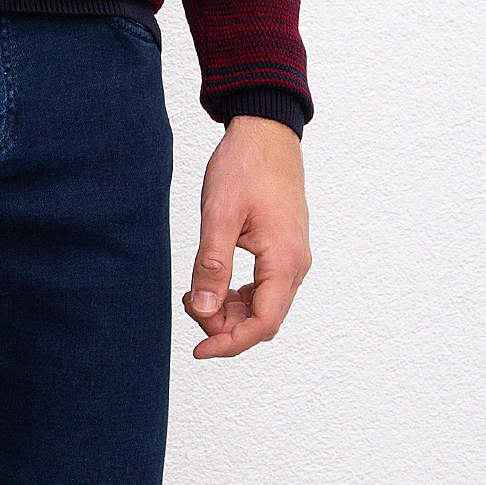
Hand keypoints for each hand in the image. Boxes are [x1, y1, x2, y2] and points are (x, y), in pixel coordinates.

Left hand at [184, 117, 310, 357]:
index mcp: (284, 260)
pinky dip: (238, 295)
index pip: (263, 323)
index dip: (230, 344)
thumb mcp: (220, 216)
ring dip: (230, 311)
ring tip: (195, 293)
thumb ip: (212, 265)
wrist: (267, 133)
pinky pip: (265, 288)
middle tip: (189, 305)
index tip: (198, 351)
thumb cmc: (245, 166)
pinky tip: (212, 283)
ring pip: (264, 305)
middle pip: (264, 319)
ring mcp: (293, 258)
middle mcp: (296, 265)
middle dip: (225, 326)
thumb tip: (203, 310)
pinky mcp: (284, 250)